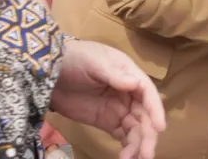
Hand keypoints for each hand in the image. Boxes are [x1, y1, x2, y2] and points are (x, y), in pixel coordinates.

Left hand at [51, 40, 165, 158]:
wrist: (48, 73)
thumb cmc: (75, 59)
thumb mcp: (95, 63)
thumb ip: (114, 75)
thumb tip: (135, 84)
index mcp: (129, 74)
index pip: (147, 92)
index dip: (155, 109)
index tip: (159, 127)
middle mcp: (129, 93)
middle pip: (145, 115)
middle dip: (148, 134)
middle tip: (146, 153)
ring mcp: (118, 109)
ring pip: (136, 129)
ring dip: (139, 144)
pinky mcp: (107, 122)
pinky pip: (123, 136)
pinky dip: (128, 148)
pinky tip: (125, 158)